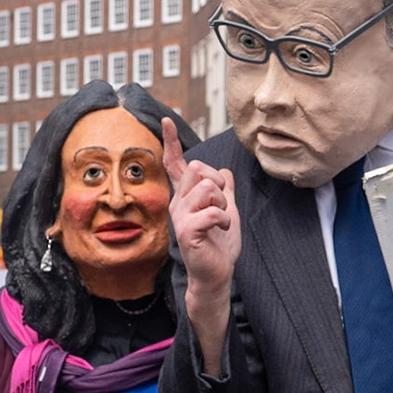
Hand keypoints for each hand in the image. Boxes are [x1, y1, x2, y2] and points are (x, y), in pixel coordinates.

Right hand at [163, 118, 239, 296]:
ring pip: (206, 187)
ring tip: (221, 220)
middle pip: (196, 168)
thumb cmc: (219, 244)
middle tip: (221, 204)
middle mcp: (178, 203)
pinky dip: (225, 218)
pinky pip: (212, 211)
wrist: (216, 273)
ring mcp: (181, 217)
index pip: (175, 163)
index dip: (171, 141)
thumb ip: (224, 191)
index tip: (166, 119)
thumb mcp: (226, 210)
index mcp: (186, 196)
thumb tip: (225, 171)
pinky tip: (222, 229)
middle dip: (217, 182)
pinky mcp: (187, 232)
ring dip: (223, 203)